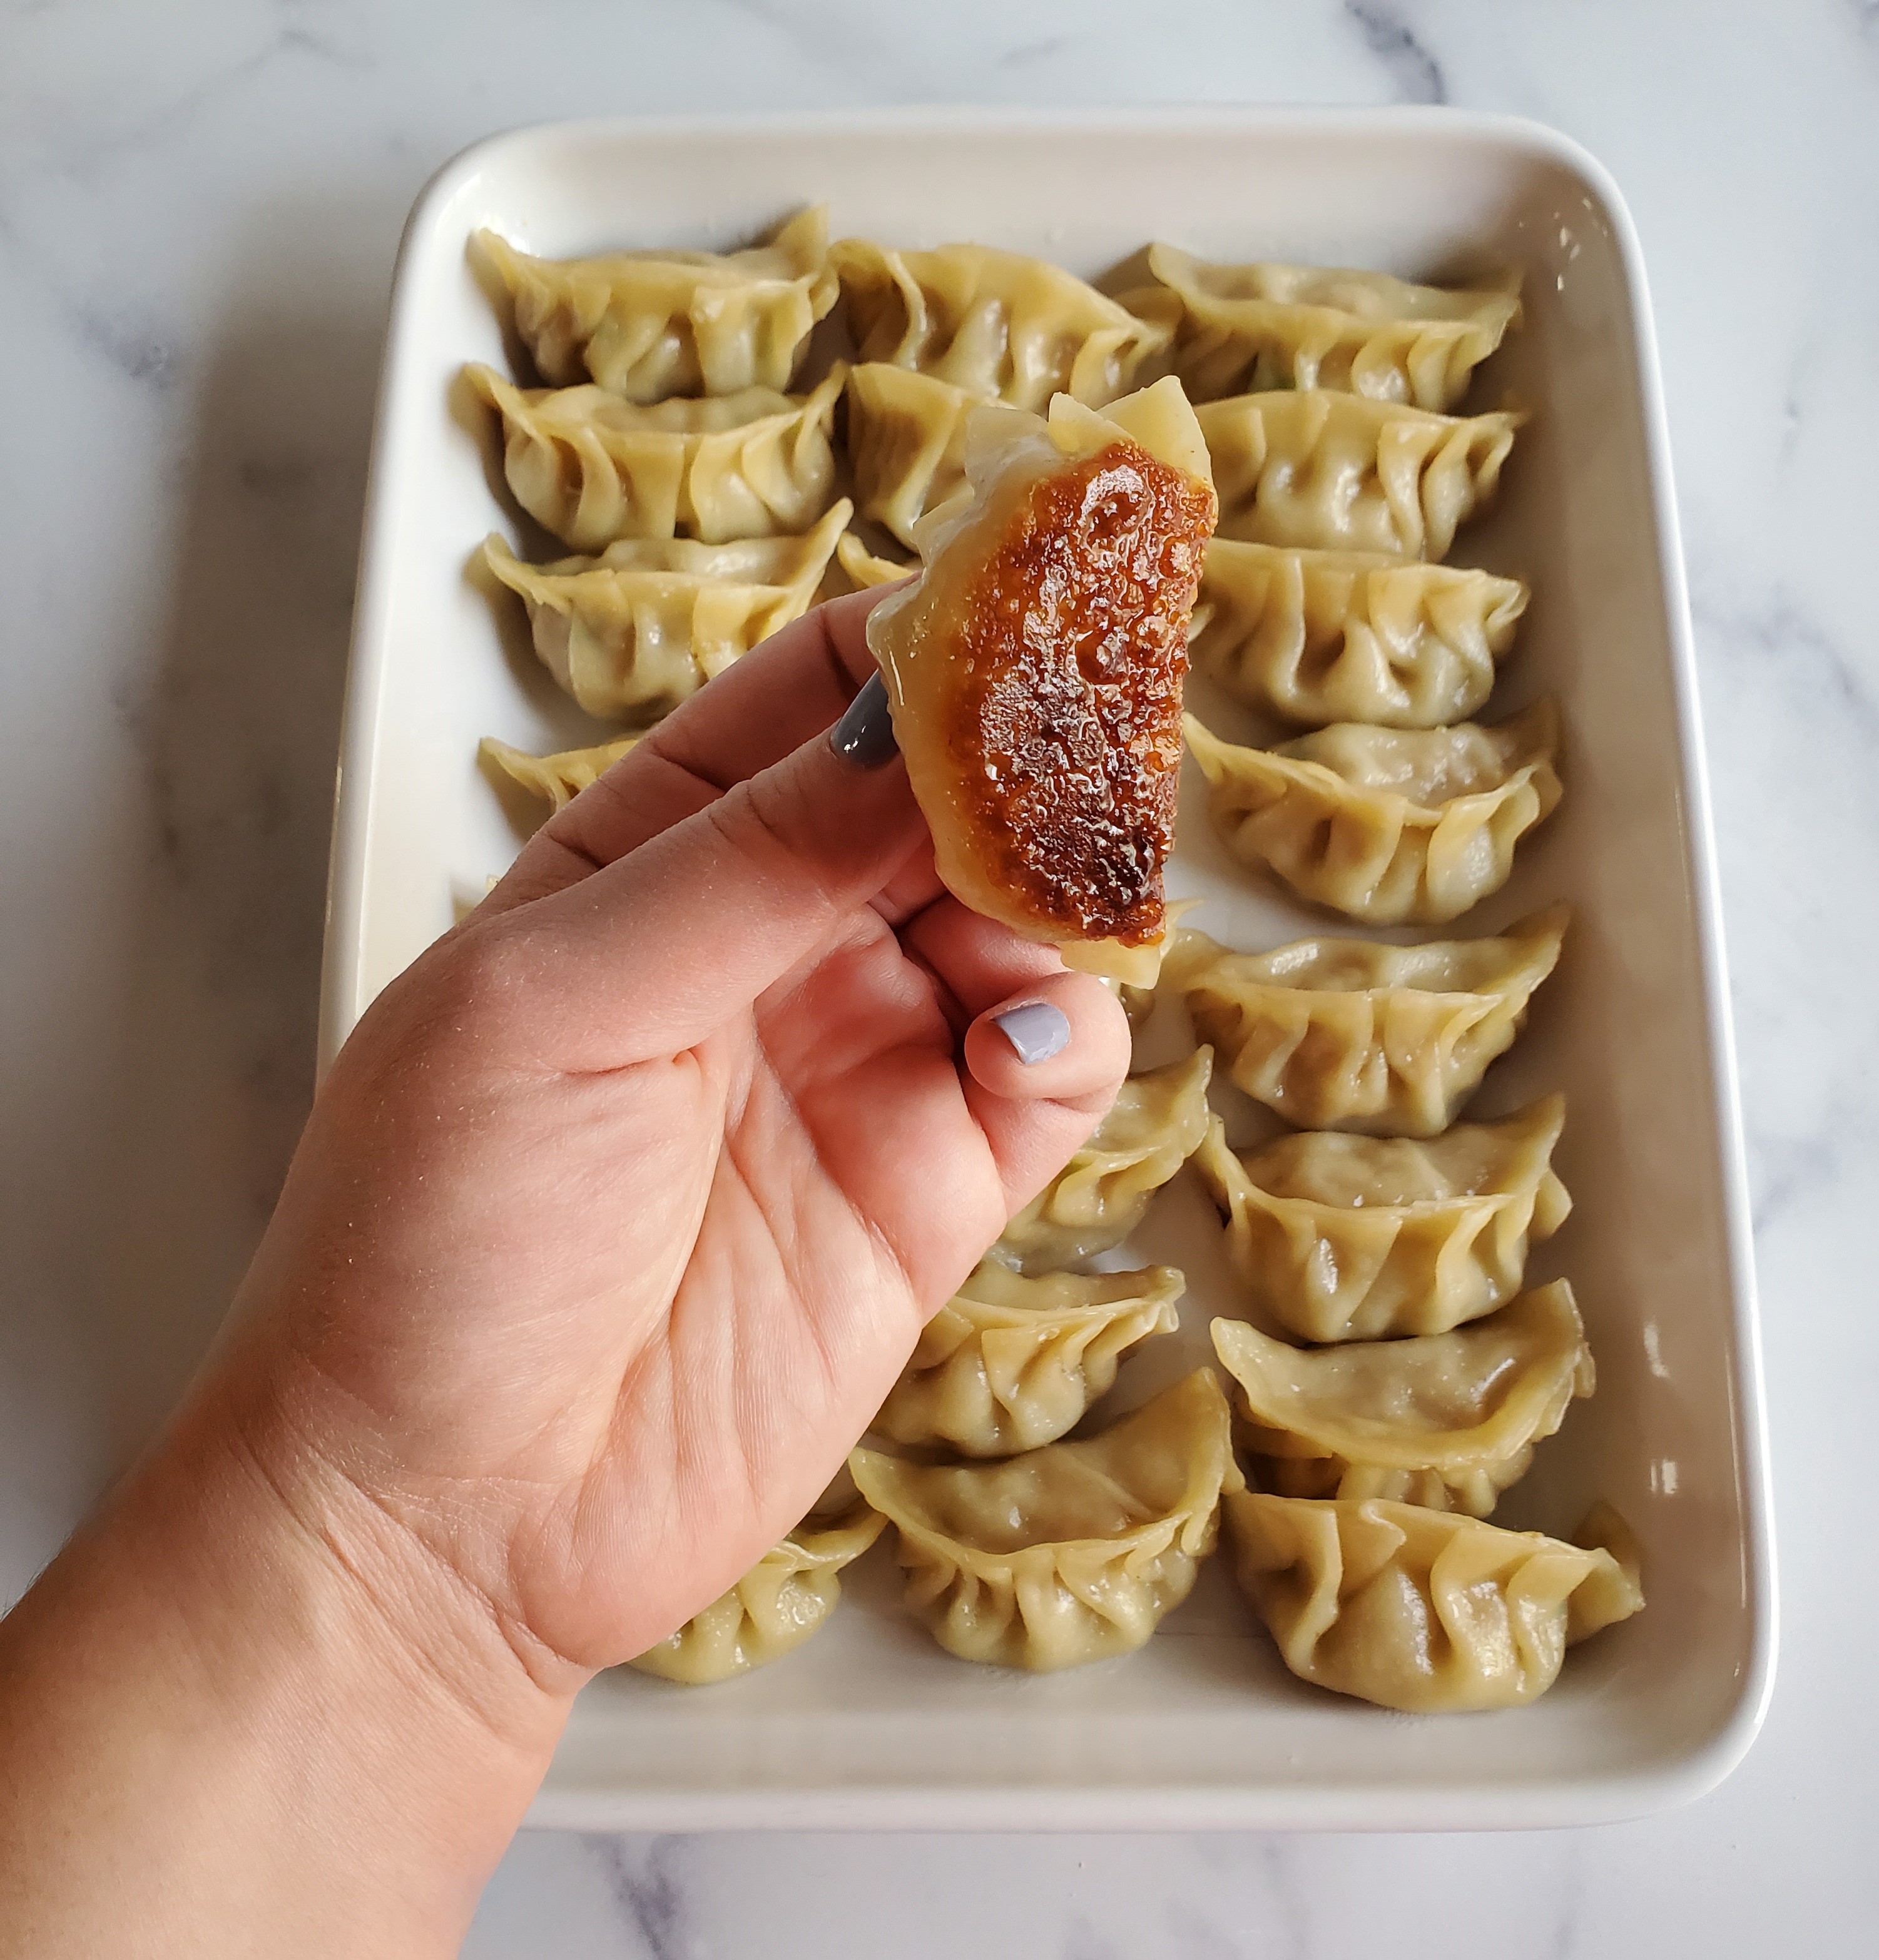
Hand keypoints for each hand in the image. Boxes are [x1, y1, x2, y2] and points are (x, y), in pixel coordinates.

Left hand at [212, 584, 1130, 1705]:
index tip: (1028, 602)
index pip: (819, 694)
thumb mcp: (561, 1004)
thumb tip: (911, 722)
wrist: (448, 1514)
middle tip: (1093, 740)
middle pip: (947, 795)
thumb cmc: (433, 1239)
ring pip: (1024, 920)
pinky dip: (1072, 1034)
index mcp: (654, 855)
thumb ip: (751, 862)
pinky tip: (1027, 1043)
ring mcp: (859, 1060)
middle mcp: (772, 942)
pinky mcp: (931, 1186)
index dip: (927, 640)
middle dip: (1027, 757)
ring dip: (1059, 893)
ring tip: (1048, 910)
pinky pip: (1052, 1068)